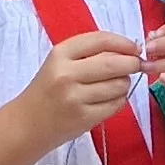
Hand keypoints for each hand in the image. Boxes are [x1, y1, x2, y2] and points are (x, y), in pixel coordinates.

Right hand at [17, 28, 145, 138]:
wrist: (28, 123)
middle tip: (137, 65)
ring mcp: (75, 98)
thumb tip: (130, 50)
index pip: (101, 40)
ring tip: (116, 85)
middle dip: (132, 63)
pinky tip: (109, 99)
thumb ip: (90, 53)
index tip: (135, 47)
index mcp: (61, 54)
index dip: (124, 42)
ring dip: (125, 83)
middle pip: (114, 63)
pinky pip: (116, 104)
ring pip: (119, 85)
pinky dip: (119, 100)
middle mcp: (67, 74)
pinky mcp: (84, 118)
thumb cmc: (48, 89)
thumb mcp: (61, 63)